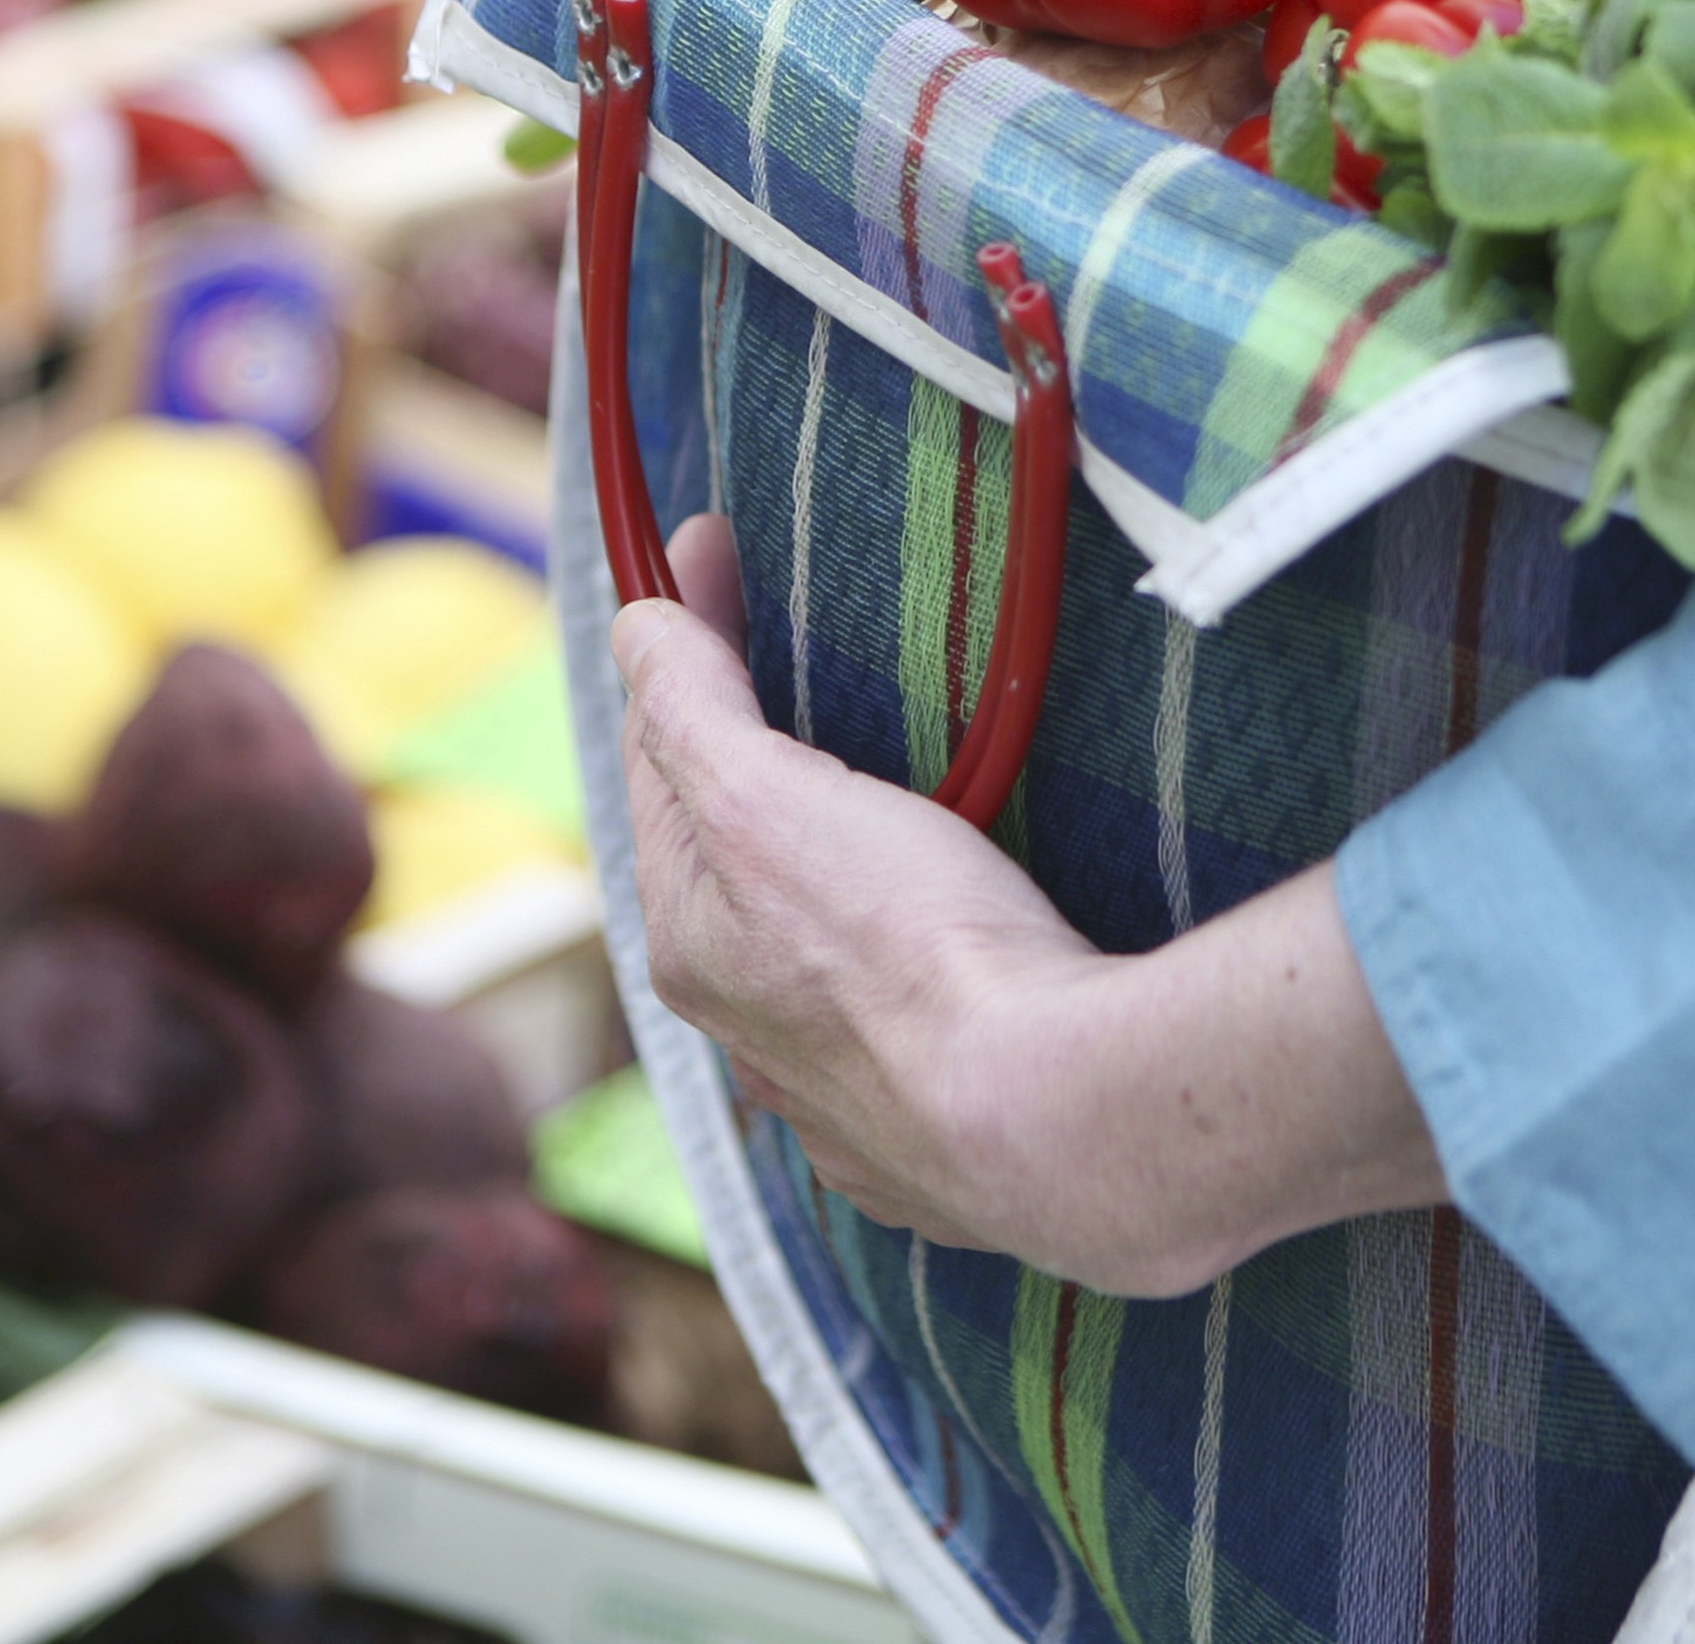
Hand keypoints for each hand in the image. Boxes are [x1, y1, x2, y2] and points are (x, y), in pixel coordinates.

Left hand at [614, 513, 1445, 1293]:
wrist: (1061, 1121)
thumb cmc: (911, 949)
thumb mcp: (769, 799)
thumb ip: (693, 707)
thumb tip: (633, 625)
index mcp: (690, 944)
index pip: (663, 759)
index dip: (687, 641)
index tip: (713, 542)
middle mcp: (746, 1038)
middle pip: (732, 867)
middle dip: (747, 774)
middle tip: (787, 675)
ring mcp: (841, 1108)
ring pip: (809, 968)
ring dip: (825, 892)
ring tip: (874, 822)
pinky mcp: (934, 1151)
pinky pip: (894, 1048)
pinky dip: (896, 988)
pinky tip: (936, 973)